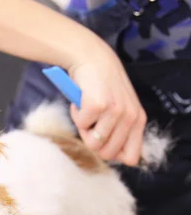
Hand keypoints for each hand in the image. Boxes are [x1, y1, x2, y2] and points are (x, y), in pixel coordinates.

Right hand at [68, 37, 146, 166]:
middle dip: (94, 142)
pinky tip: (81, 101)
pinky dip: (76, 115)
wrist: (92, 57)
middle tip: (92, 123)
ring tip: (87, 110)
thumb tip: (111, 155)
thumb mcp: (121, 109)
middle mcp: (130, 117)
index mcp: (139, 120)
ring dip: (83, 129)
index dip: (113, 153)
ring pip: (93, 143)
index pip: (131, 158)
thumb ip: (121, 131)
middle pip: (108, 154)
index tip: (104, 139)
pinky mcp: (98, 105)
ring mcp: (115, 111)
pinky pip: (81, 125)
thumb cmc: (103, 85)